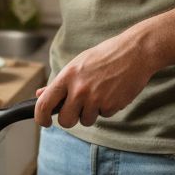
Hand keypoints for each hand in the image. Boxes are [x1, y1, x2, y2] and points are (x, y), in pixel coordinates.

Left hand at [34, 32, 158, 127]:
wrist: (135, 52)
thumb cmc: (105, 56)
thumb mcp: (78, 64)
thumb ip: (60, 83)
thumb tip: (40, 94)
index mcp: (67, 76)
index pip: (44, 104)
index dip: (41, 118)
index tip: (44, 122)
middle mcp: (79, 89)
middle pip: (65, 121)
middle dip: (70, 119)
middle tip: (78, 110)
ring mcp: (95, 98)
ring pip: (86, 120)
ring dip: (91, 112)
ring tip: (100, 93)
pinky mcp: (111, 105)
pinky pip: (104, 116)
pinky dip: (107, 108)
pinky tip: (113, 92)